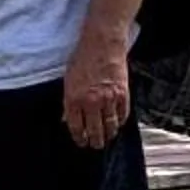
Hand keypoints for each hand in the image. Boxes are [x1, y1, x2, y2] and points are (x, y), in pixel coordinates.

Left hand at [62, 27, 131, 151]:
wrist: (101, 44)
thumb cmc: (81, 59)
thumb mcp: (68, 81)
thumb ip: (68, 102)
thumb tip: (67, 120)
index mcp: (73, 99)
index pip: (76, 126)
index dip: (79, 137)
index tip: (81, 142)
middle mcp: (91, 102)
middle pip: (94, 130)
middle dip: (94, 141)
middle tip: (95, 145)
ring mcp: (108, 99)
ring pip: (110, 126)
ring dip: (108, 135)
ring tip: (106, 139)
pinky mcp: (123, 94)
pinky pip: (122, 115)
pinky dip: (120, 122)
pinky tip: (117, 125)